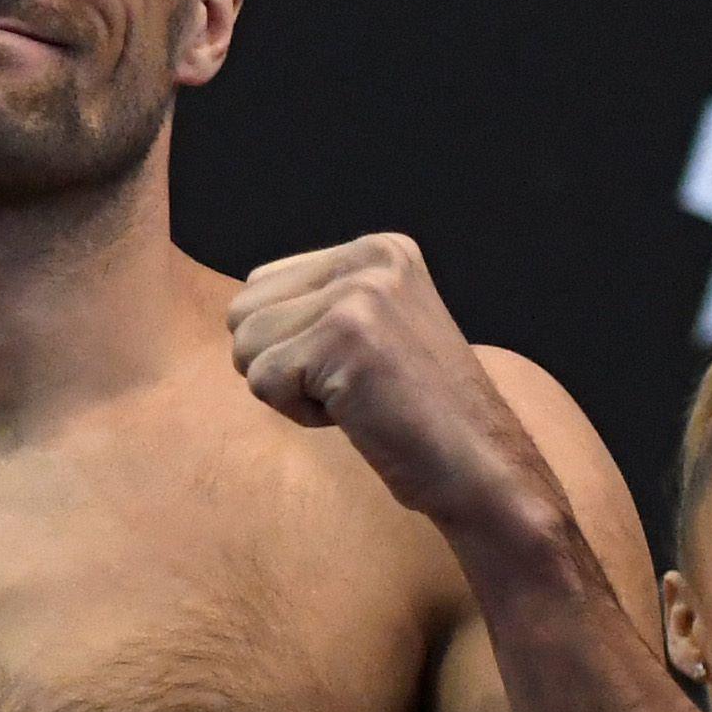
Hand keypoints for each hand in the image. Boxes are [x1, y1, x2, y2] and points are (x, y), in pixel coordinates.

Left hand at [230, 234, 547, 528]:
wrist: (475, 463)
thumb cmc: (410, 412)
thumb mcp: (368, 330)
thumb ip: (313, 305)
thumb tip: (237, 310)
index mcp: (376, 249)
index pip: (258, 286)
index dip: (286, 345)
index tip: (351, 365)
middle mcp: (369, 257)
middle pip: (242, 311)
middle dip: (278, 363)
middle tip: (350, 384)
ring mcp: (360, 292)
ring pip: (245, 346)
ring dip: (287, 390)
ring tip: (354, 396)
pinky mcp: (346, 335)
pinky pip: (262, 380)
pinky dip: (298, 413)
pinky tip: (354, 412)